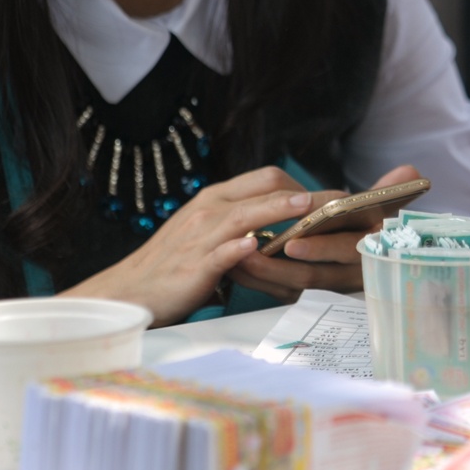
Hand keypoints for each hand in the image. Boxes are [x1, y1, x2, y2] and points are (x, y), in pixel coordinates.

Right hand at [66, 166, 314, 323]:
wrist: (129, 291)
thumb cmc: (171, 266)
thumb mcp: (204, 233)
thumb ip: (236, 224)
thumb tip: (276, 225)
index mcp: (213, 200)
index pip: (264, 178)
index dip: (301, 184)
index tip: (329, 199)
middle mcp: (208, 211)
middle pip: (263, 189)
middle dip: (306, 194)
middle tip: (341, 203)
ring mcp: (200, 238)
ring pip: (245, 216)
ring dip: (279, 210)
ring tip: (309, 209)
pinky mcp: (193, 268)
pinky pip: (219, 254)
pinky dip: (238, 248)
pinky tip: (256, 246)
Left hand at [228, 164, 419, 300]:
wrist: (373, 260)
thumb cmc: (370, 226)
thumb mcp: (381, 212)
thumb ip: (389, 193)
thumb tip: (412, 171)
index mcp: (368, 253)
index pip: (345, 254)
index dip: (322, 249)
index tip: (293, 243)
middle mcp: (348, 275)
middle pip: (317, 276)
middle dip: (283, 267)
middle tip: (252, 255)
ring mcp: (327, 288)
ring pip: (295, 287)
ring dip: (265, 274)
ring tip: (239, 258)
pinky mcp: (309, 294)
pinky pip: (283, 293)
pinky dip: (261, 281)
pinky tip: (237, 265)